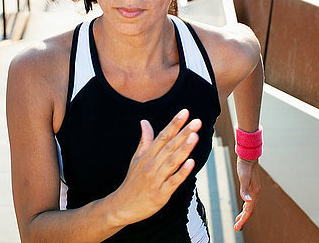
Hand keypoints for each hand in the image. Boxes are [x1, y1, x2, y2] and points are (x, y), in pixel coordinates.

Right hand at [108, 109, 201, 225]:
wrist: (122, 206)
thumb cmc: (132, 182)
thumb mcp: (136, 159)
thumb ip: (144, 140)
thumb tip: (145, 122)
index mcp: (147, 156)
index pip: (162, 136)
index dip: (174, 124)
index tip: (185, 112)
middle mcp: (151, 165)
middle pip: (169, 146)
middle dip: (184, 133)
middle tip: (197, 122)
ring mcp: (156, 179)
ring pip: (172, 161)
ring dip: (184, 149)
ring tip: (195, 136)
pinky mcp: (160, 194)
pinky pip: (173, 181)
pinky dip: (182, 172)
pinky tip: (191, 162)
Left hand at [234, 156, 260, 231]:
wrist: (248, 156)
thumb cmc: (244, 166)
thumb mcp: (243, 177)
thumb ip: (244, 189)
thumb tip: (247, 201)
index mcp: (254, 192)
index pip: (248, 210)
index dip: (243, 219)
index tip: (237, 227)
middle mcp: (255, 192)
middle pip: (250, 210)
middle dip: (243, 219)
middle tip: (236, 227)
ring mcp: (254, 190)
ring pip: (250, 205)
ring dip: (244, 214)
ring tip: (238, 220)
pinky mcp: (252, 186)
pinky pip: (249, 200)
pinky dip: (246, 206)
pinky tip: (243, 207)